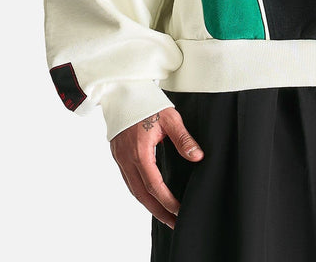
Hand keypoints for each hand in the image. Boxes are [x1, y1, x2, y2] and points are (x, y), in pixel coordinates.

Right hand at [110, 107, 203, 228]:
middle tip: (174, 223)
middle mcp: (126, 158)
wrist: (122, 90)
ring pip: (133, 190)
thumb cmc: (147, 101)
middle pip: (142, 194)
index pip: (155, 184)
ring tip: (165, 215)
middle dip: (158, 211)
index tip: (180, 211)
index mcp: (139, 151)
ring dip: (148, 205)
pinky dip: (139, 192)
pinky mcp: (118, 155)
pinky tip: (150, 197)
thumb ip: (183, 139)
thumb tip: (198, 157)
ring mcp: (119, 158)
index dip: (167, 201)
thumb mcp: (170, 117)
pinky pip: (128, 180)